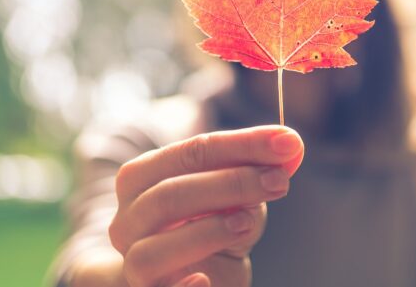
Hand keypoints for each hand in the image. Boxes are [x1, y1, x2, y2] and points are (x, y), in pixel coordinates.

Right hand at [108, 125, 304, 286]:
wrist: (197, 277)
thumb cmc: (212, 227)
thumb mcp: (235, 196)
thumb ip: (257, 170)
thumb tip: (289, 147)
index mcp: (141, 179)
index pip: (191, 152)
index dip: (242, 144)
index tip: (287, 142)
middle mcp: (126, 221)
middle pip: (169, 195)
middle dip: (231, 183)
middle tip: (279, 181)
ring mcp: (132, 265)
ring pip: (153, 250)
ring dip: (207, 233)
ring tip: (247, 222)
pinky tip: (205, 280)